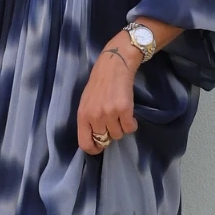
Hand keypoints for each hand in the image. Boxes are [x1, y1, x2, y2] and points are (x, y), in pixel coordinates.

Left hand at [76, 37, 139, 155]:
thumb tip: (96, 138)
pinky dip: (132, 124)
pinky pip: (130, 128)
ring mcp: (110, 113)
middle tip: (112, 122)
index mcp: (82, 115)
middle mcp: (95, 116)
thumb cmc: (99, 83)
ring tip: (120, 114)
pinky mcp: (125, 110)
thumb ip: (89, 119)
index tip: (100, 147)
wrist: (114, 64)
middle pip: (105, 140)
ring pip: (118, 135)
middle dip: (109, 134)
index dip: (94, 149)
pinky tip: (129, 114)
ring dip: (121, 128)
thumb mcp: (86, 101)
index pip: (85, 143)